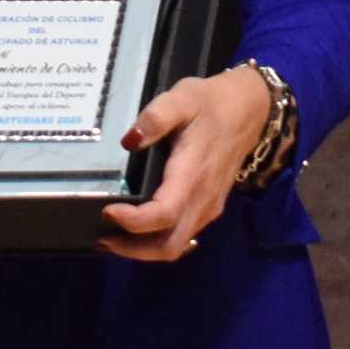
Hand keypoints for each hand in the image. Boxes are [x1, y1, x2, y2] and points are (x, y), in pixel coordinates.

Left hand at [97, 66, 272, 262]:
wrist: (249, 110)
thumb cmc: (211, 104)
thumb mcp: (183, 98)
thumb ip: (156, 117)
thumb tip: (129, 141)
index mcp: (193, 174)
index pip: (163, 213)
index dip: (133, 221)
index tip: (107, 210)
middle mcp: (202, 199)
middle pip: (169, 245)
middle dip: (133, 250)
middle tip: (101, 238)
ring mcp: (207, 208)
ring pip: (175, 246)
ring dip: (142, 250)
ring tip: (110, 238)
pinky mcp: (208, 209)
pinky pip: (181, 237)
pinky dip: (155, 242)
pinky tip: (135, 232)